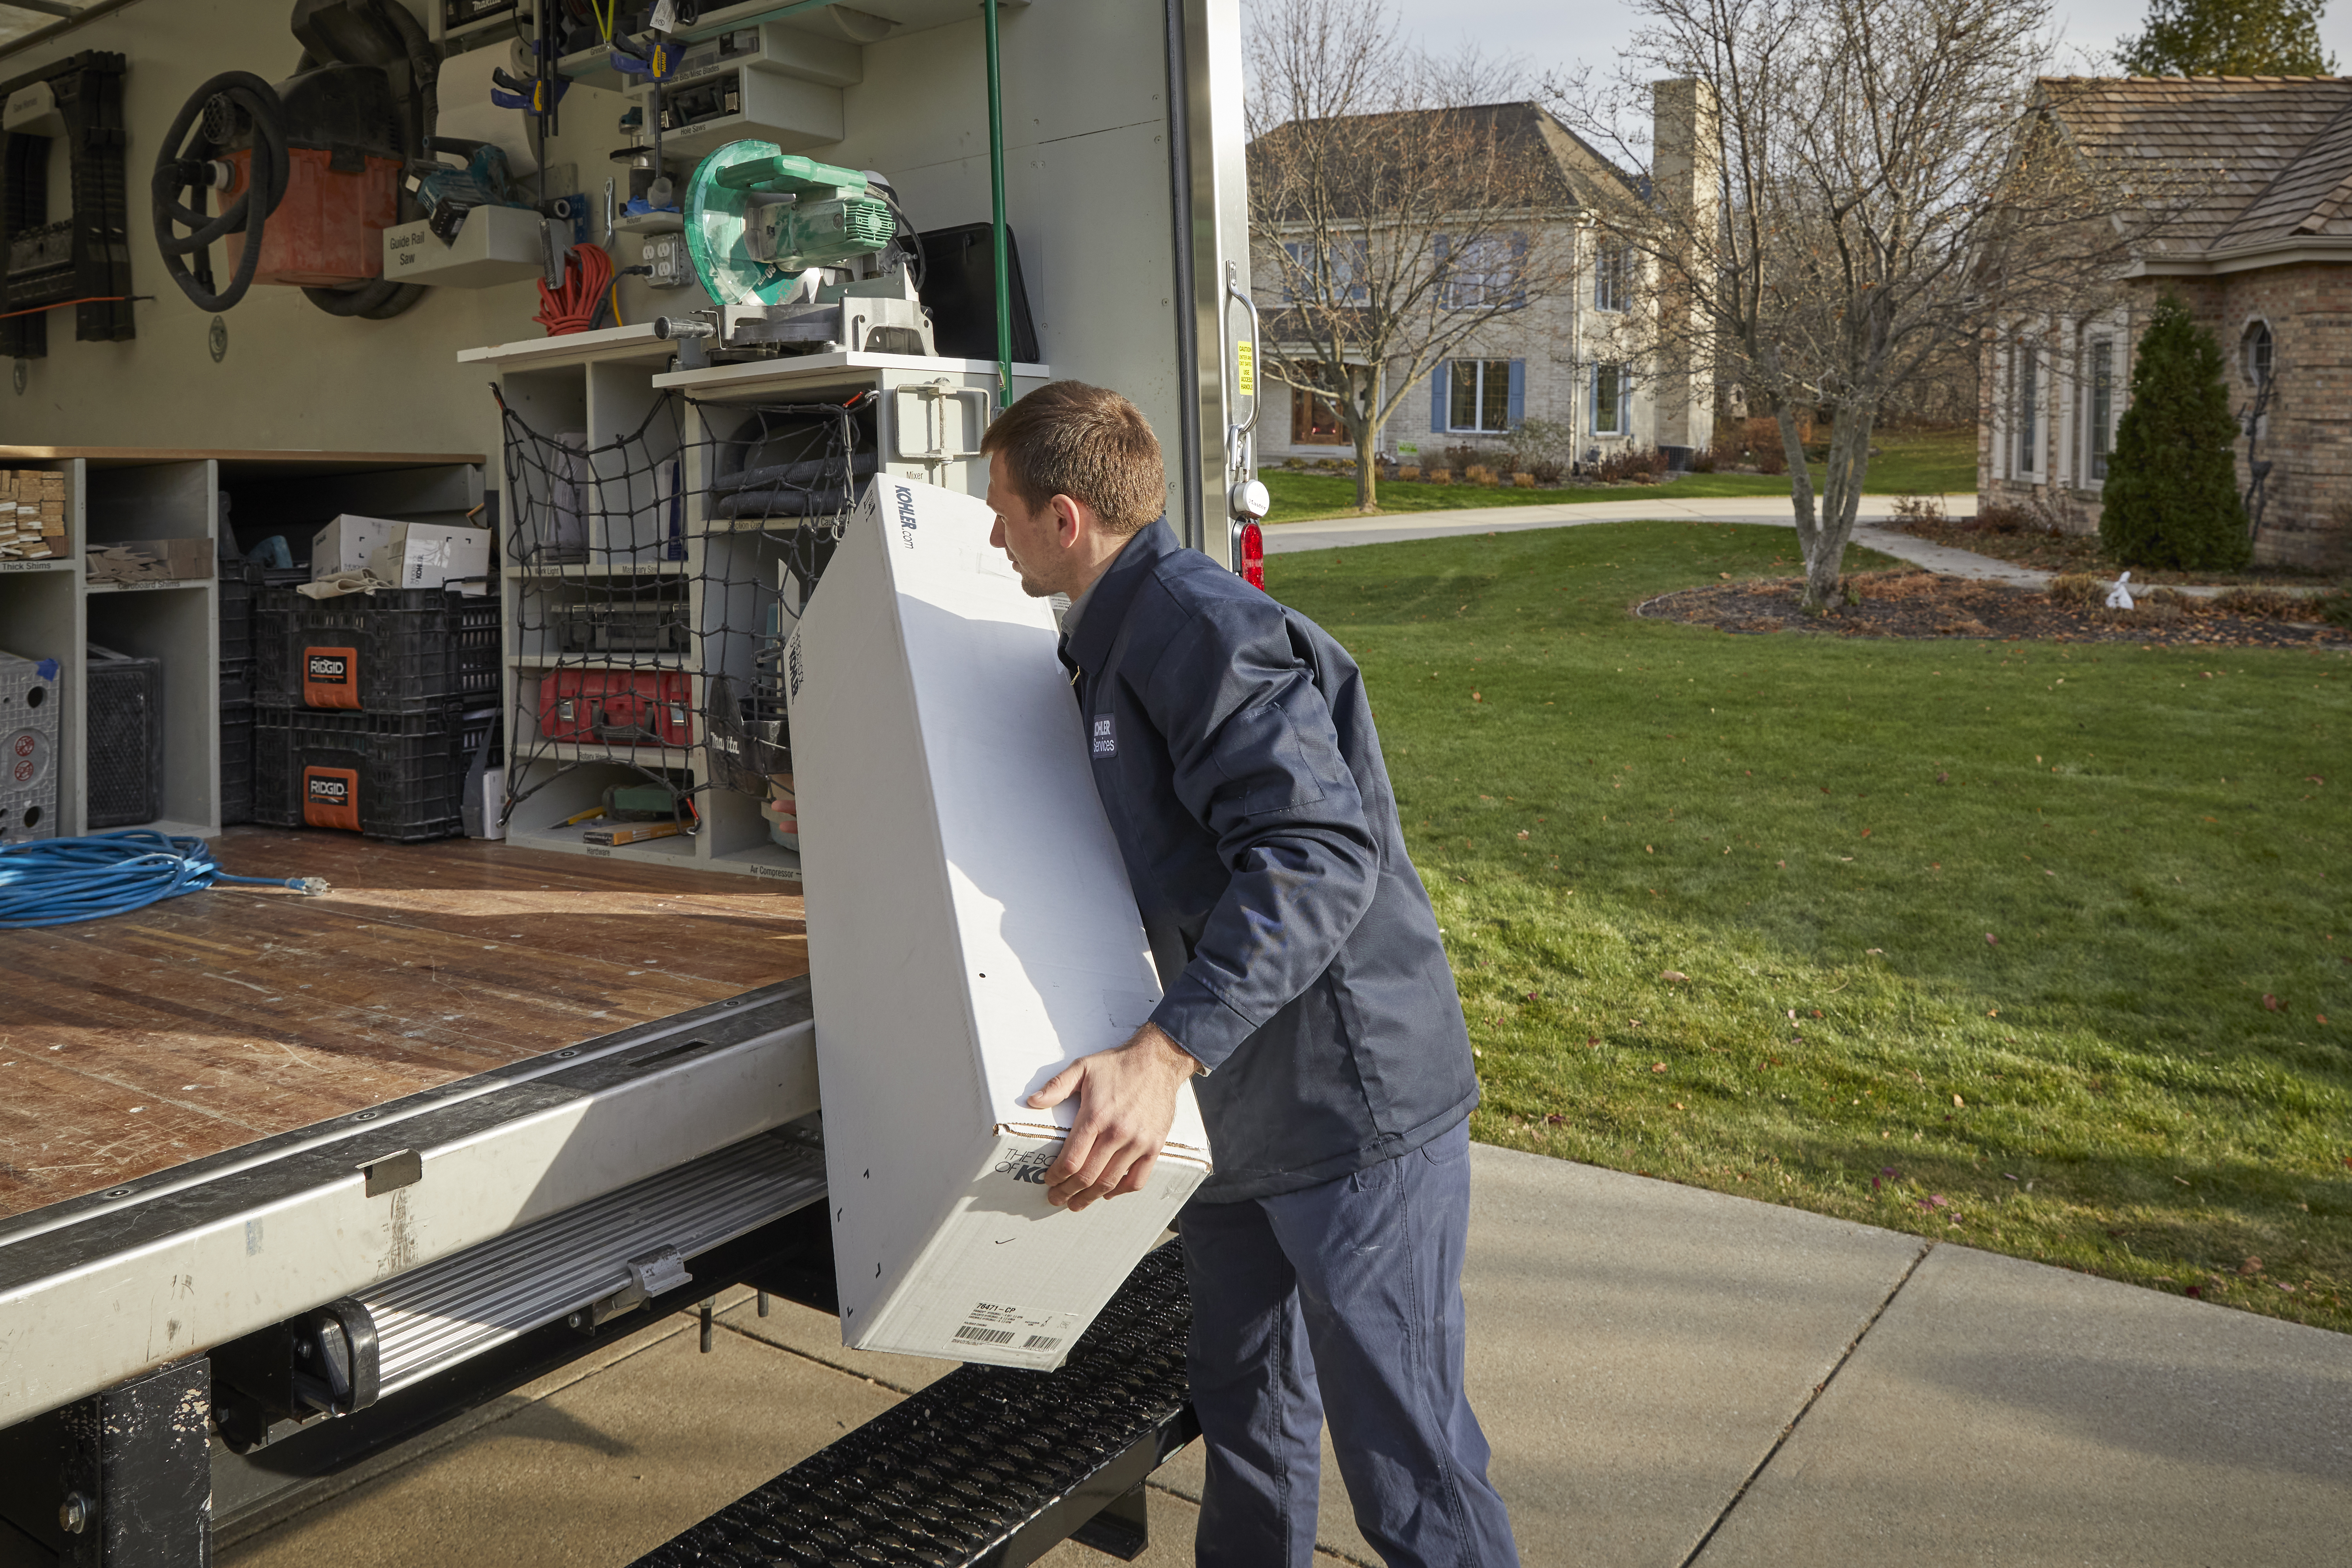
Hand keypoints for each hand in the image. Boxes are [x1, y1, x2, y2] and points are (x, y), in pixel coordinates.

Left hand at [1025, 1023, 1197, 1210]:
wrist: (1158, 1061)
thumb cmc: (1118, 1065)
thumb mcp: (1083, 1067)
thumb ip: (1056, 1086)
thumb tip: (1032, 1102)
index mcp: (1096, 1116)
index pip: (1071, 1159)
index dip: (1057, 1176)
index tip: (1048, 1181)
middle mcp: (1117, 1133)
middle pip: (1088, 1176)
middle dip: (1068, 1192)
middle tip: (1056, 1198)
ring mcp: (1138, 1142)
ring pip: (1110, 1182)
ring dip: (1090, 1197)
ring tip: (1077, 1203)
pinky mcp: (1155, 1146)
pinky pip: (1137, 1179)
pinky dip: (1121, 1191)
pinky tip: (1108, 1193)